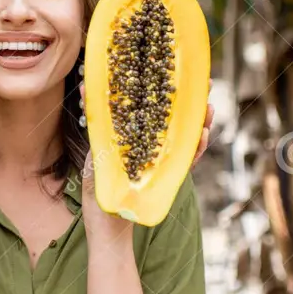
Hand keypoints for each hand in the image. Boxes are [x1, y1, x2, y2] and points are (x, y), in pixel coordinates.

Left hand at [78, 81, 213, 240]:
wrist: (106, 223)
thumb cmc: (99, 185)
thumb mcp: (96, 148)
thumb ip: (95, 121)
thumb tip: (84, 88)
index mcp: (139, 136)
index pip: (158, 107)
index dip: (170, 88)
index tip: (180, 70)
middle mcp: (155, 147)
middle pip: (179, 119)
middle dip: (193, 102)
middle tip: (207, 85)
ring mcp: (164, 162)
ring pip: (188, 138)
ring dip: (200, 123)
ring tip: (208, 110)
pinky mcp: (168, 178)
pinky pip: (187, 162)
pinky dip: (195, 150)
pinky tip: (201, 137)